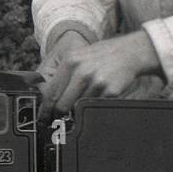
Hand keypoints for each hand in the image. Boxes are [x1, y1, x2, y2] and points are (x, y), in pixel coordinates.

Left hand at [41, 31, 162, 117]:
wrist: (129, 52)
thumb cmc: (100, 56)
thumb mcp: (77, 57)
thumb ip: (61, 74)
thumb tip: (46, 97)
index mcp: (70, 61)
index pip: (51, 92)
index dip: (45, 108)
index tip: (44, 116)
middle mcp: (82, 72)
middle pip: (62, 105)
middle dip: (58, 115)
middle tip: (57, 119)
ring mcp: (97, 83)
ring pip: (79, 108)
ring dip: (78, 109)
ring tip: (84, 99)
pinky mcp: (111, 92)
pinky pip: (95, 106)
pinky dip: (94, 105)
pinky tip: (99, 94)